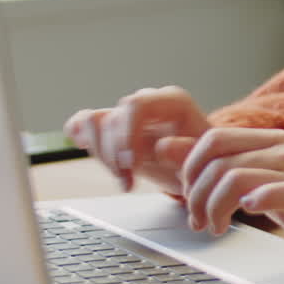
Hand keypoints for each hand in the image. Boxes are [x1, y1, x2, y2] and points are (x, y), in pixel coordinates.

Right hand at [63, 86, 210, 193]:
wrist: (197, 170)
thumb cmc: (202, 164)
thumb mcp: (201, 163)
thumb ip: (185, 153)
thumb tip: (161, 146)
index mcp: (173, 102)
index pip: (137, 105)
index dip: (127, 135)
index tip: (131, 165)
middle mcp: (148, 103)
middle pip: (114, 117)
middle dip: (116, 154)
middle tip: (128, 181)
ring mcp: (128, 113)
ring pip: (95, 121)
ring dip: (101, 154)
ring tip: (123, 178)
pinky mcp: (113, 126)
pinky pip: (86, 122)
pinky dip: (80, 134)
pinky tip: (83, 147)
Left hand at [168, 128, 283, 276]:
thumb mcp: (259, 182)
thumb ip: (217, 165)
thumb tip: (166, 147)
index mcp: (269, 140)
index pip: (212, 138)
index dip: (190, 169)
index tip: (191, 198)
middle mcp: (282, 148)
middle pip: (216, 158)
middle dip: (196, 194)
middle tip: (200, 221)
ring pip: (233, 176)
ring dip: (214, 207)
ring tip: (217, 228)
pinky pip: (272, 191)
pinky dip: (252, 203)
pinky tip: (249, 215)